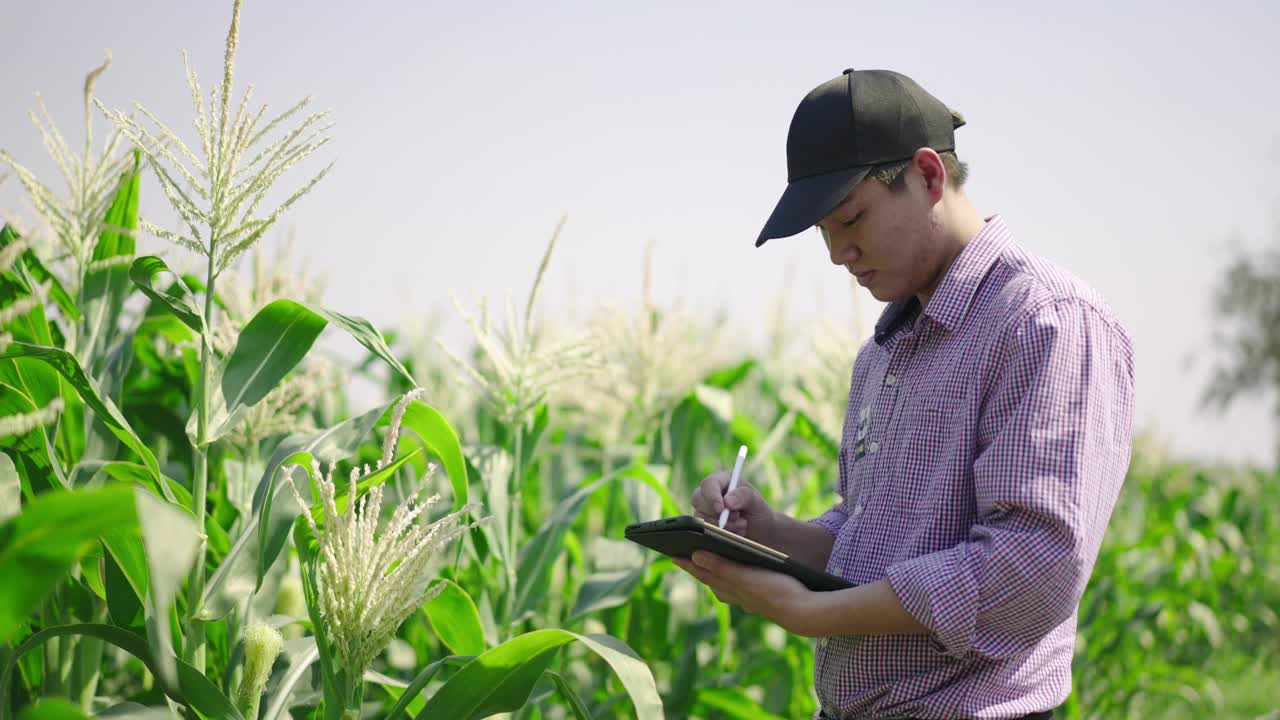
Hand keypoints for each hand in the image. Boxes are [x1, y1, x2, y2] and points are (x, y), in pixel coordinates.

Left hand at [673, 550, 813, 634]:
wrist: (804, 612)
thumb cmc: (775, 591)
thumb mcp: (745, 577)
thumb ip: (721, 566)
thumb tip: (694, 556)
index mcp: (729, 589)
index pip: (703, 573)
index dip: (688, 563)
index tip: (672, 554)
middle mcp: (736, 595)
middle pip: (711, 578)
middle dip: (698, 567)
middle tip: (683, 557)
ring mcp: (749, 597)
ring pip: (726, 583)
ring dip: (714, 573)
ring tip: (705, 563)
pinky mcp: (762, 597)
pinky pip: (741, 586)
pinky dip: (733, 577)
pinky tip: (737, 575)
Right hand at [691, 470, 774, 541]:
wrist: (760, 534)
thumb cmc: (759, 513)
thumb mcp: (757, 502)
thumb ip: (744, 496)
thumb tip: (727, 501)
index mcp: (722, 480)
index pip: (709, 484)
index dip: (712, 496)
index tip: (721, 509)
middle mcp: (710, 493)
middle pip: (699, 500)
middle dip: (719, 514)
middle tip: (738, 518)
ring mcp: (705, 509)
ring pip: (701, 517)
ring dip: (723, 525)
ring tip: (742, 526)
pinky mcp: (705, 524)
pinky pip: (705, 529)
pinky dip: (720, 533)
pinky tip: (735, 532)